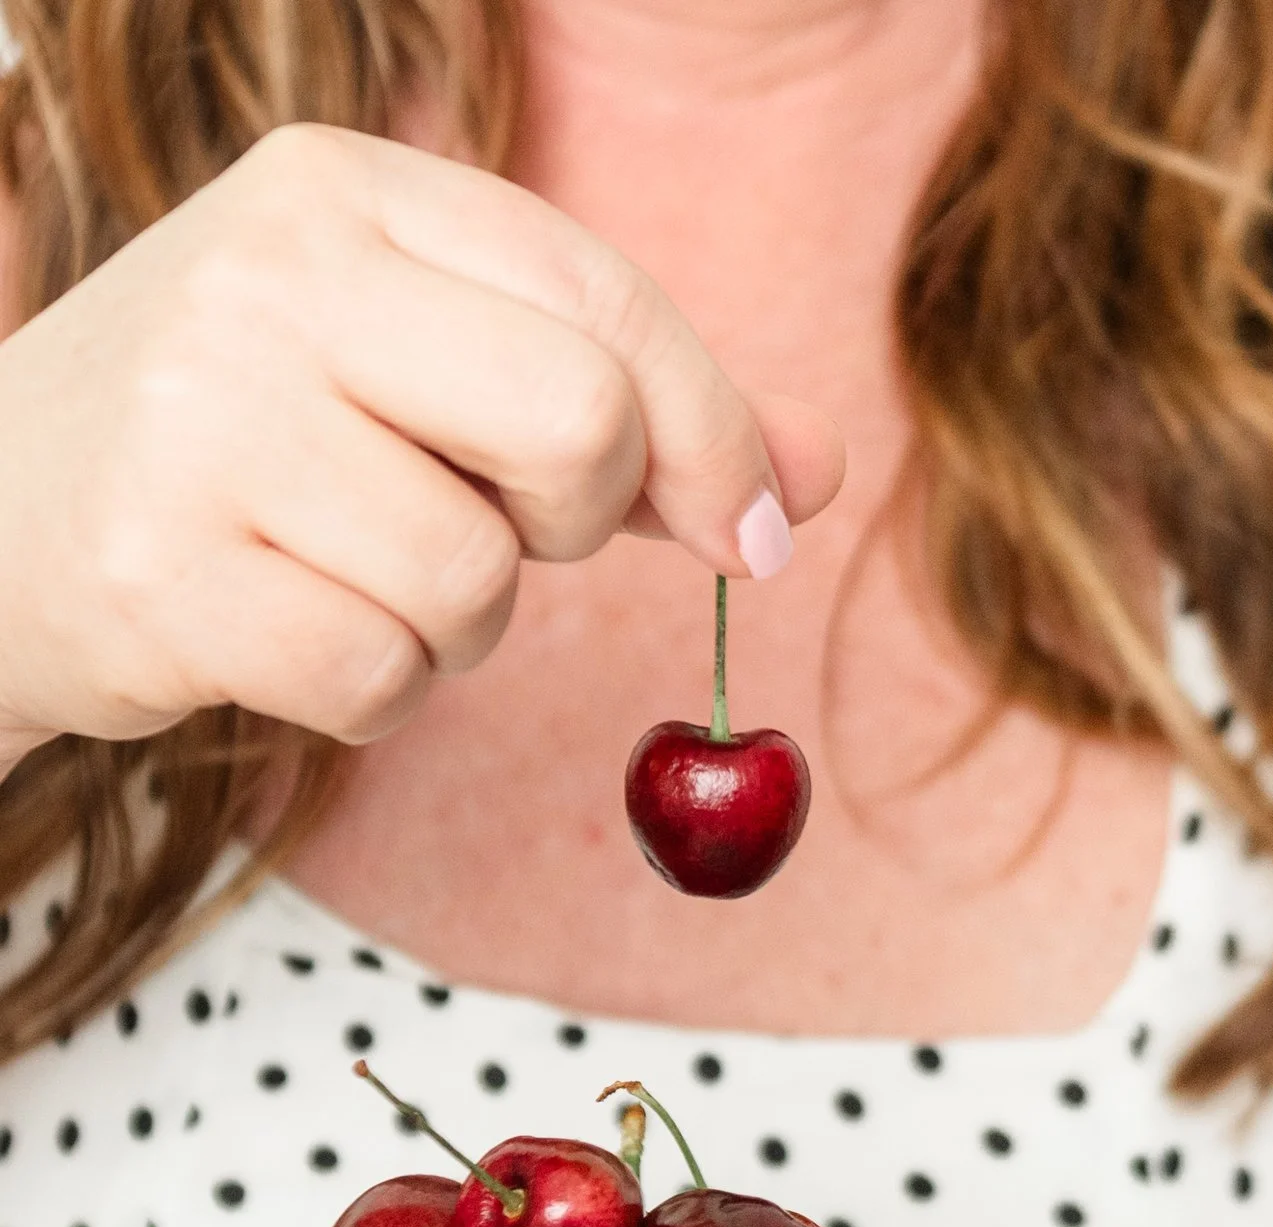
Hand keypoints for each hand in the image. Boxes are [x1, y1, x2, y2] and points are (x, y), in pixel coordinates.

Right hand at [0, 125, 841, 760]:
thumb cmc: (239, 442)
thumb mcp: (413, 365)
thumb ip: (621, 402)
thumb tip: (815, 478)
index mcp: (343, 193)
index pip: (606, 303)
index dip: (712, 432)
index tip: (747, 529)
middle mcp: (267, 280)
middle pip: (578, 428)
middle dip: (579, 522)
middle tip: (497, 531)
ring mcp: (200, 426)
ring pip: (475, 583)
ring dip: (453, 626)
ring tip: (350, 576)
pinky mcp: (162, 577)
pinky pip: (380, 678)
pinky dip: (371, 691)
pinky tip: (287, 636)